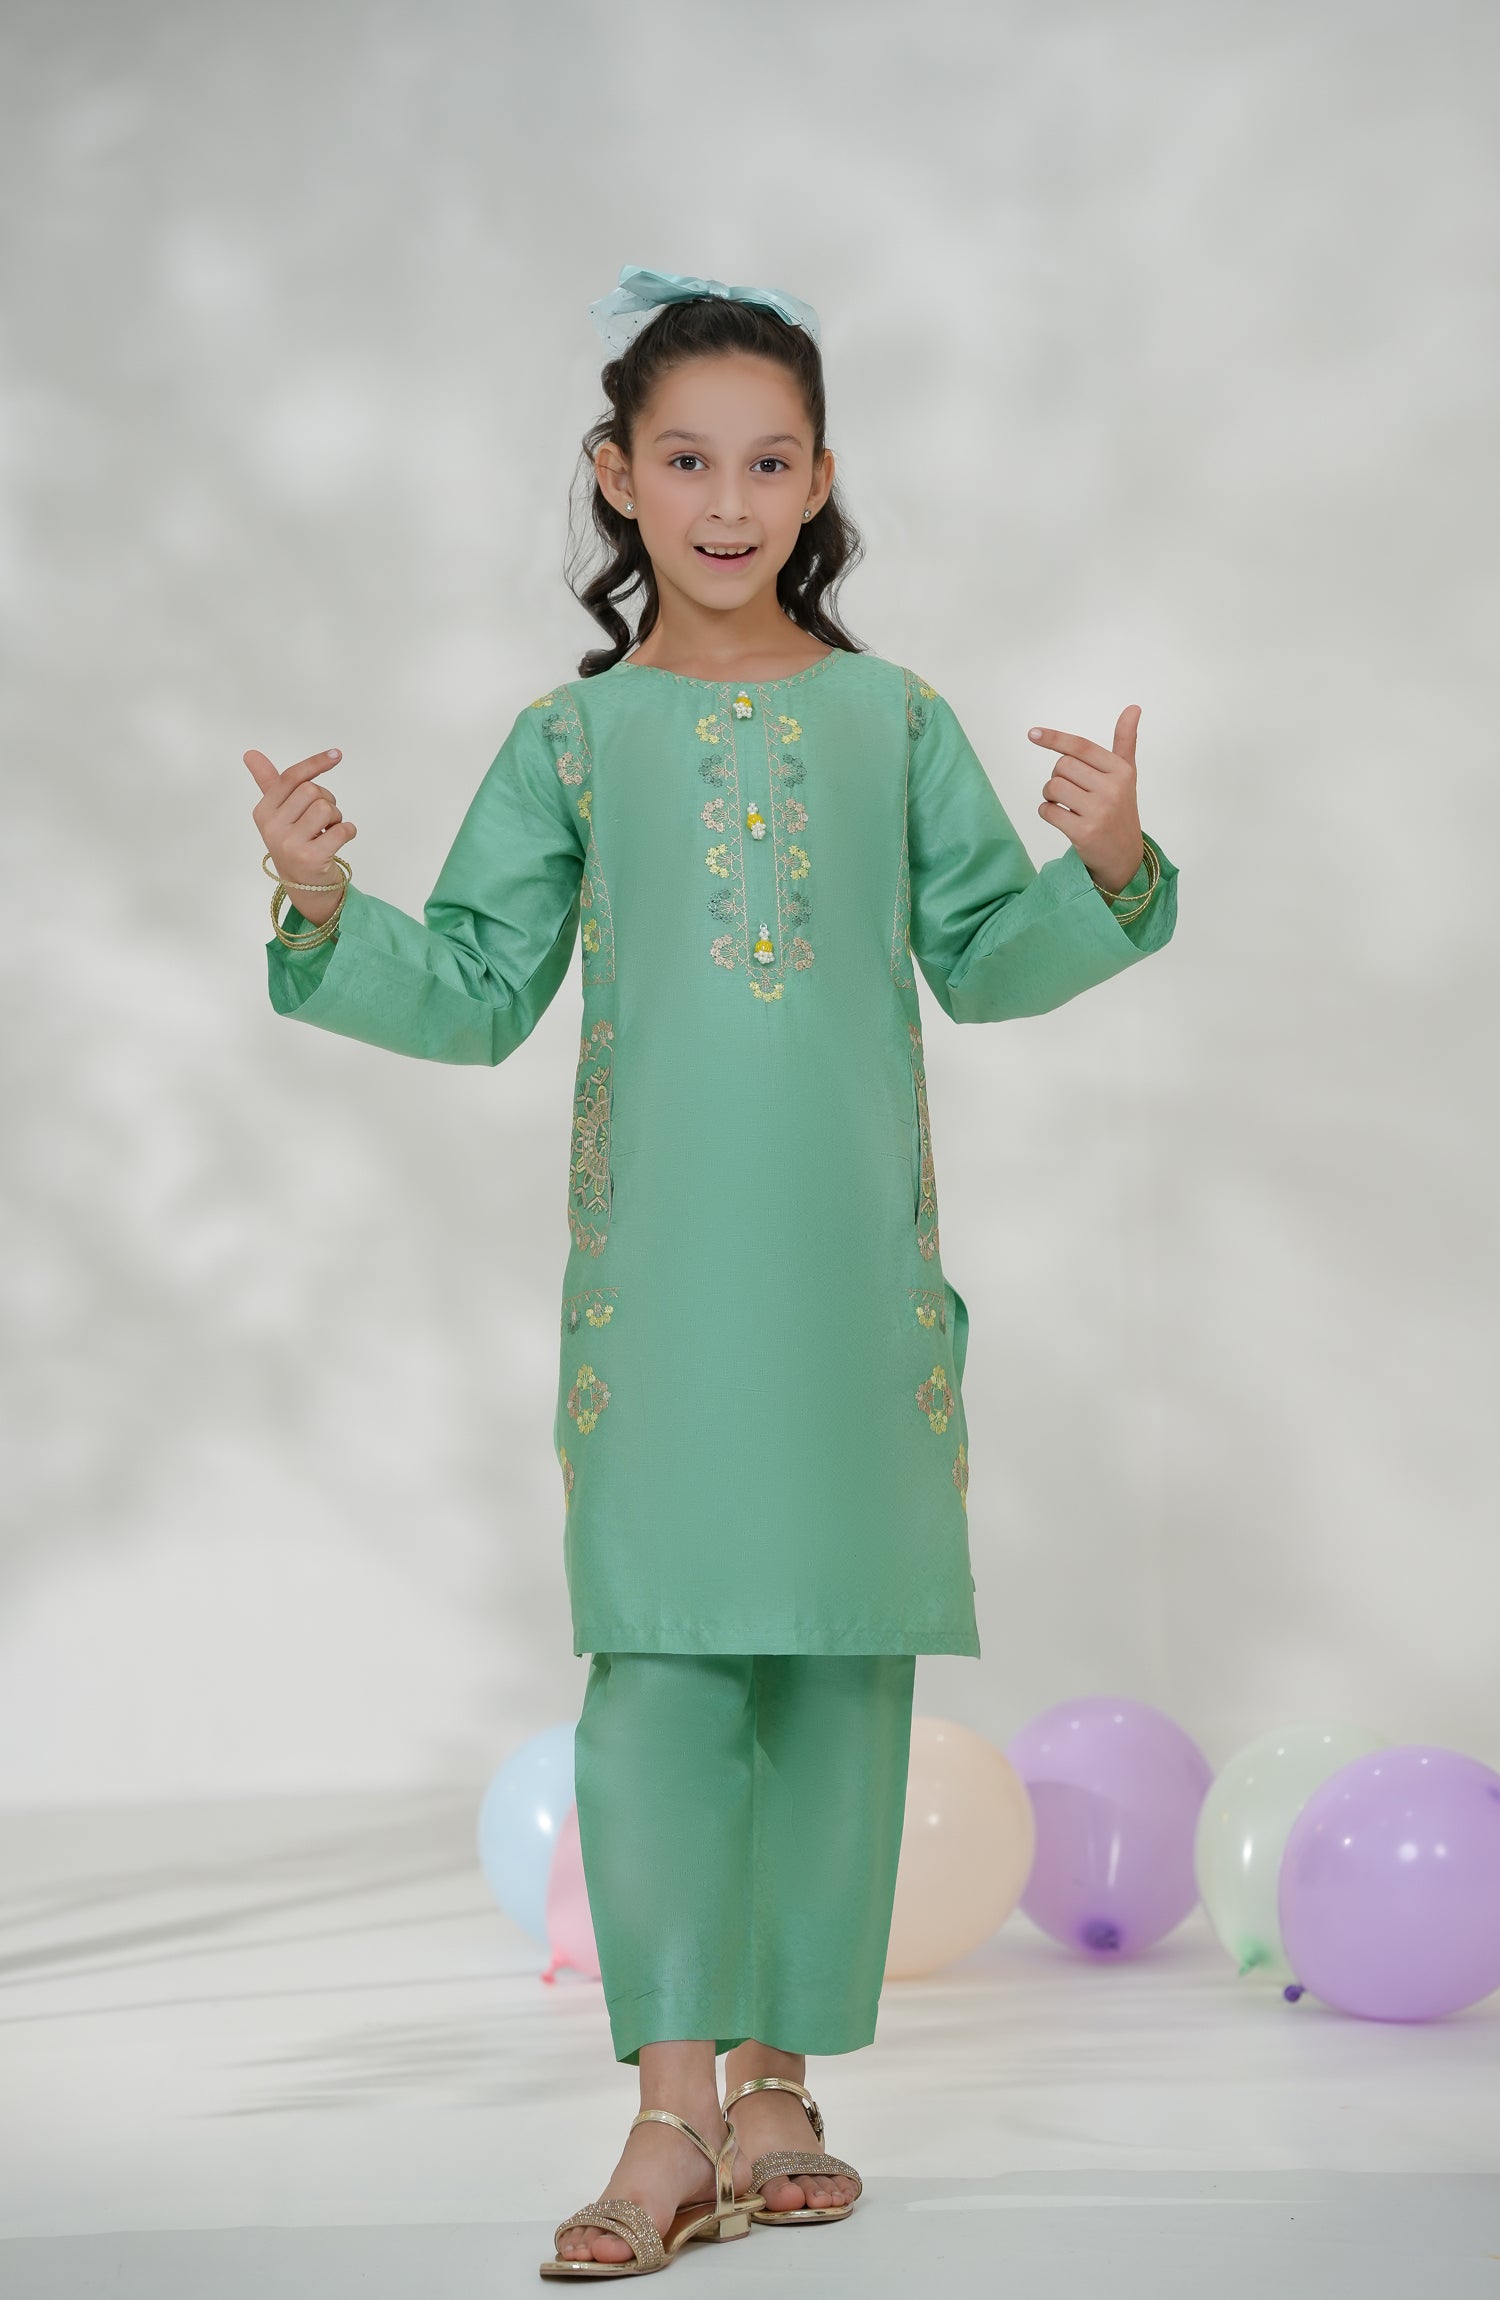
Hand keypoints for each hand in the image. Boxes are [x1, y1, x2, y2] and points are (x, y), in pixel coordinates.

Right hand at [244, 746, 355, 922]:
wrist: (304, 886)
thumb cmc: (294, 842)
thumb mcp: (278, 813)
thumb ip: (269, 782)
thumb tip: (250, 753)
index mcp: (263, 811)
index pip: (291, 777)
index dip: (315, 763)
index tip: (336, 755)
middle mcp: (272, 827)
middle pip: (311, 790)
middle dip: (326, 800)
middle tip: (324, 818)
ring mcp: (290, 844)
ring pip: (325, 808)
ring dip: (336, 817)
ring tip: (328, 830)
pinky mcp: (310, 858)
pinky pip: (341, 830)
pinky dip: (348, 831)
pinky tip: (339, 839)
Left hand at [1028, 706, 1144, 894]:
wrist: (1124, 857)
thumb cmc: (1120, 809)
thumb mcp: (1126, 775)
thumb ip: (1125, 741)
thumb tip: (1134, 707)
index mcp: (1121, 771)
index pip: (1081, 747)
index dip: (1054, 738)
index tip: (1031, 733)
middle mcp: (1113, 789)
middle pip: (1062, 767)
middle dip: (1057, 777)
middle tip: (1069, 792)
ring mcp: (1099, 811)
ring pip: (1053, 787)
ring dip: (1050, 795)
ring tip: (1064, 805)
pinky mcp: (1084, 832)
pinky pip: (1048, 811)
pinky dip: (1047, 813)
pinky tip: (1062, 819)